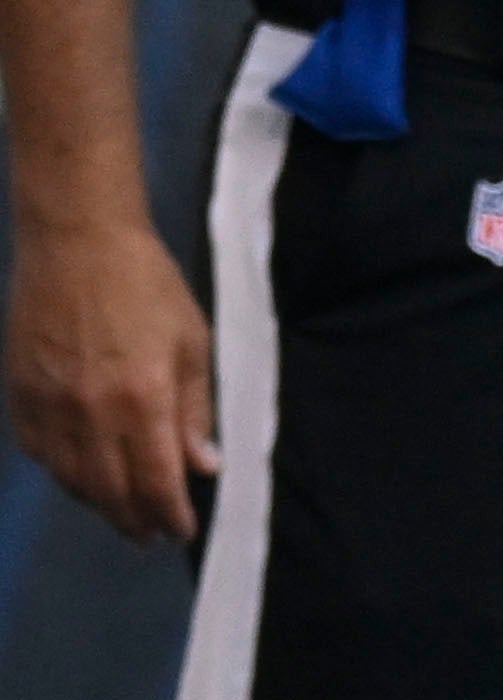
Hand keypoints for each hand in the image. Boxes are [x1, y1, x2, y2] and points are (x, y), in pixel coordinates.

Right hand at [7, 218, 213, 542]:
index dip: (170, 513)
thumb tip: (204, 465)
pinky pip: (42, 457)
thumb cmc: (148, 287)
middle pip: (111, 491)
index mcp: (142, 399)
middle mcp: (91, 414)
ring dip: (100, 504)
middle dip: (135, 519)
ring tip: (123, 514)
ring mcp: (49, 410)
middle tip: (151, 534)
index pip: (156, 480)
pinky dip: (65, 476)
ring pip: (73, 480)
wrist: (76, 246)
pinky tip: (82, 478)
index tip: (182, 530)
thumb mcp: (192, 341)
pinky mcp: (20, 401)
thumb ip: (195, 409)